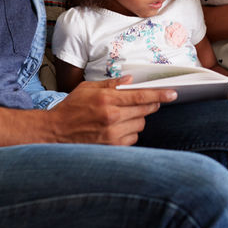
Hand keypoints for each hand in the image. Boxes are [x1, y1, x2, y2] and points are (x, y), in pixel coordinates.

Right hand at [49, 77, 175, 145]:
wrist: (54, 133)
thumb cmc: (70, 108)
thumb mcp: (88, 88)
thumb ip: (111, 84)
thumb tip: (131, 80)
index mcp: (107, 99)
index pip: (141, 96)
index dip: (160, 95)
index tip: (173, 94)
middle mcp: (112, 117)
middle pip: (144, 110)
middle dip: (149, 104)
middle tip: (147, 101)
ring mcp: (112, 134)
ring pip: (140, 125)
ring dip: (137, 119)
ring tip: (123, 116)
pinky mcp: (111, 147)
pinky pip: (132, 139)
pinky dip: (130, 133)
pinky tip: (118, 128)